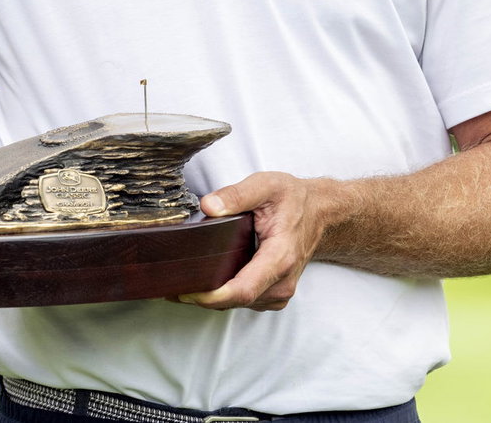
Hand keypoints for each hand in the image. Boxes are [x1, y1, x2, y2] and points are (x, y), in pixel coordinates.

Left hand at [174, 172, 326, 312]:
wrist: (320, 213)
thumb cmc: (294, 200)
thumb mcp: (267, 185)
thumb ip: (237, 194)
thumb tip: (209, 206)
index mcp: (280, 257)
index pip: (243, 290)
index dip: (212, 296)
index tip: (186, 292)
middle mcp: (282, 282)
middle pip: (235, 301)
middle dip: (202, 296)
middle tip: (170, 283)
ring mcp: (279, 292)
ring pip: (237, 304)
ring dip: (210, 296)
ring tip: (184, 279)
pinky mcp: (274, 294)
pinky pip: (243, 301)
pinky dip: (223, 294)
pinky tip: (208, 279)